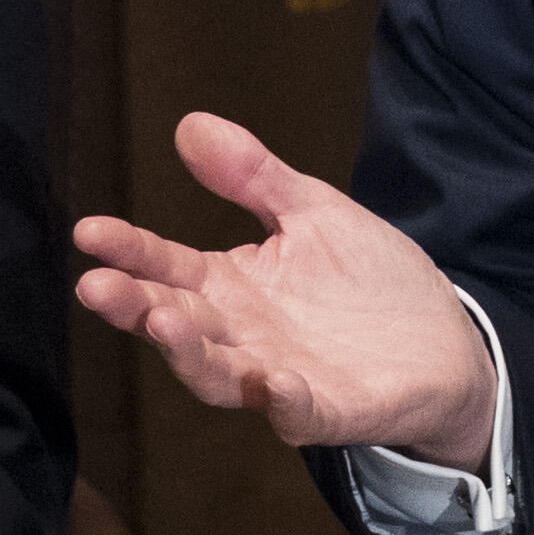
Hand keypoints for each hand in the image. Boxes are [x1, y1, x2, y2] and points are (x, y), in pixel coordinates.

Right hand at [70, 112, 496, 465]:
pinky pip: (297, 412)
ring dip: (188, 351)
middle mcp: (242, 336)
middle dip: (135, 305)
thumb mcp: (312, 213)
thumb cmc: (367, 280)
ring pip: (218, 374)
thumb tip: (190, 122)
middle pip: (177, 322)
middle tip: (95, 285)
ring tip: (163, 318)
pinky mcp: (328, 409)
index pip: (168, 267)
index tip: (89, 230)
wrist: (444, 340)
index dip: (129, 250)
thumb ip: (252, 177)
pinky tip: (271, 381)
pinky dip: (282, 400)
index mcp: (232, 287)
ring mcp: (280, 377)